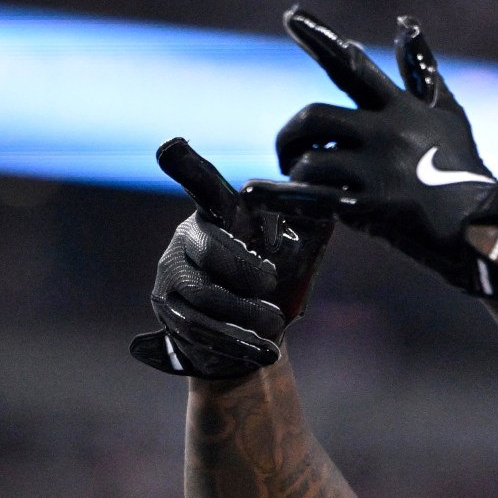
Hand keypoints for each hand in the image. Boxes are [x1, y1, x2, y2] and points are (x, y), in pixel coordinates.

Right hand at [132, 139, 331, 379]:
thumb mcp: (301, 253)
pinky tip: (264, 350)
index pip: (202, 187)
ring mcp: (171, 271)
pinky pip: (197, 327)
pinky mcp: (167, 307)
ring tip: (275, 324)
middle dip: (246, 273)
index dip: (185, 167)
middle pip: (209, 251)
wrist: (257, 334)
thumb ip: (311, 226)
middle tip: (273, 286)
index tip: (170, 148)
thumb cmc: (278, 282)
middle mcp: (187, 236)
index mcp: (220, 213)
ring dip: (245, 313)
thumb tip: (331, 203)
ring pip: (204, 294)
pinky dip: (236, 342)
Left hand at [269, 8, 497, 297]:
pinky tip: (255, 193)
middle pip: (314, 116)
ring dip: (297, 171)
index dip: (320, 38)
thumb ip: (421, 71)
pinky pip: (315, 199)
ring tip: (300, 185)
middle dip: (292, 134)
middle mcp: (386, 132)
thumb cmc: (466, 171)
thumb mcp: (448, 114)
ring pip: (312, 160)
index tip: (291, 14)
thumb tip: (406, 25)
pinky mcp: (373, 207)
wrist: (488, 225)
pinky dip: (281, 195)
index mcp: (400, 108)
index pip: (354, 66)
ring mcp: (379, 170)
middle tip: (289, 152)